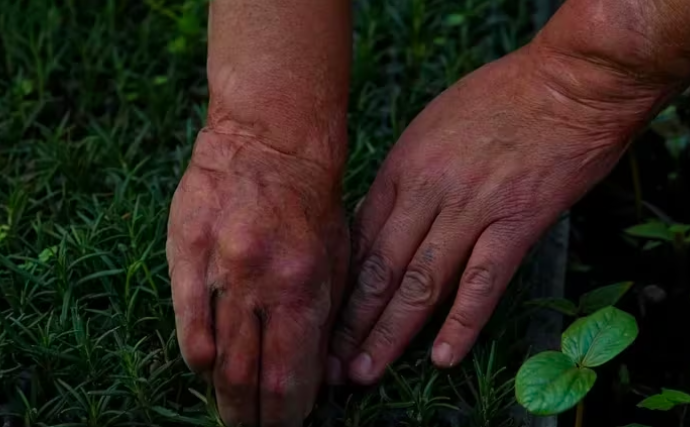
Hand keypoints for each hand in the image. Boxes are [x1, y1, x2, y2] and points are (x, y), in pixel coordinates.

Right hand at [167, 129, 347, 425]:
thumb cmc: (313, 203)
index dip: (290, 411)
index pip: (292, 376)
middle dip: (255, 416)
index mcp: (304, 286)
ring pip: (218, 358)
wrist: (270, 141)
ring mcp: (219, 269)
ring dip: (225, 396)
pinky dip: (197, 354)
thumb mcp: (339, 258)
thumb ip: (329, 318)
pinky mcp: (186, 252)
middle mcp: (260, 284)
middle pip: (251, 378)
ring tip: (232, 413)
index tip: (290, 422)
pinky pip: (187, 320)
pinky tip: (206, 368)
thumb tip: (324, 376)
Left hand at [329, 42, 663, 383]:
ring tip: (365, 371)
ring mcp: (472, 210)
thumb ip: (405, 175)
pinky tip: (441, 357)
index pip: (360, 239)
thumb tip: (382, 221)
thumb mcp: (431, 125)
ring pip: (420, 283)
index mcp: (403, 168)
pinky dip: (461, 323)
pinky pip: (483, 282)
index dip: (340, 286)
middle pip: (380, 268)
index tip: (323, 318)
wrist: (569, 84)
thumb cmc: (499, 97)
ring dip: (389, 333)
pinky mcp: (517, 224)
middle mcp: (429, 192)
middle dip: (352, 321)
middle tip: (329, 363)